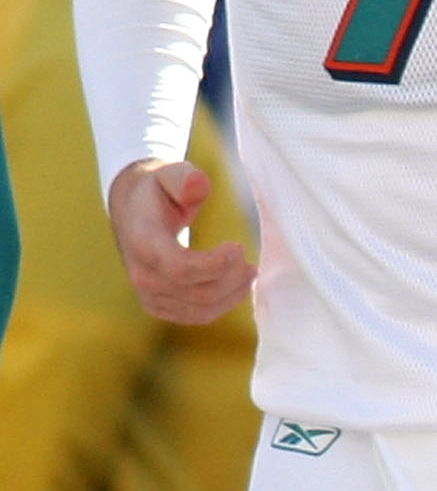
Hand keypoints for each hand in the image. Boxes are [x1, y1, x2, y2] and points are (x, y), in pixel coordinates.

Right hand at [105, 159, 253, 324]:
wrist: (133, 211)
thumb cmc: (158, 191)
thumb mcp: (169, 175)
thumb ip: (185, 178)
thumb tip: (199, 183)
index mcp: (143, 243)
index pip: (180, 268)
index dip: (215, 265)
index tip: (238, 248)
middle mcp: (142, 275)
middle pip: (199, 293)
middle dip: (232, 279)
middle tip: (250, 262)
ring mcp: (149, 295)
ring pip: (201, 310)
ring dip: (232, 294)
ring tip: (248, 273)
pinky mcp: (158, 307)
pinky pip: (197, 316)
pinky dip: (221, 305)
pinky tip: (234, 287)